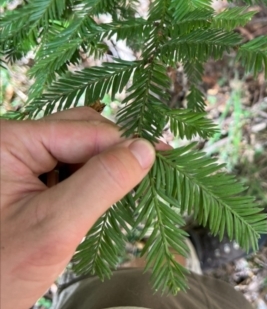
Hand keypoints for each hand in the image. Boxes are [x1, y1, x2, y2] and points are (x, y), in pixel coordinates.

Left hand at [0, 107, 155, 308]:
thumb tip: (145, 149)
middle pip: (83, 130)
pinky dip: (91, 177)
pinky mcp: (26, 173)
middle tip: (141, 177)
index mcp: (11, 141)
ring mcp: (20, 156)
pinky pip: (70, 162)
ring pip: (80, 145)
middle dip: (113, 155)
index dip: (126, 145)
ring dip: (103, 167)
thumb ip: (102, 182)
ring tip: (112, 195)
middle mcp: (15, 140)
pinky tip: (96, 197)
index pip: (87, 130)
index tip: (162, 155)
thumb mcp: (55, 226)